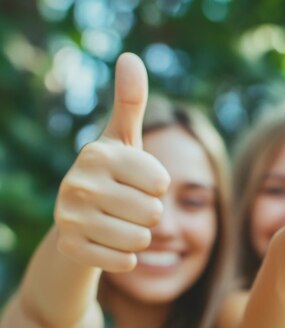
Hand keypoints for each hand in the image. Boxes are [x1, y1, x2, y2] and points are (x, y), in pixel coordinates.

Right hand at [54, 53, 169, 271]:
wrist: (81, 216)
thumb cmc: (114, 172)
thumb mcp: (124, 137)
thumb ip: (130, 100)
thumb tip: (130, 57)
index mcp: (98, 153)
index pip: (162, 182)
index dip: (158, 185)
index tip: (138, 180)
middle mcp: (78, 183)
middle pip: (154, 212)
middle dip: (150, 212)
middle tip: (128, 204)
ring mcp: (70, 218)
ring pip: (141, 239)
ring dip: (140, 235)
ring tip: (120, 222)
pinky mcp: (71, 249)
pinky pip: (124, 262)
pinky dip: (126, 257)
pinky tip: (111, 243)